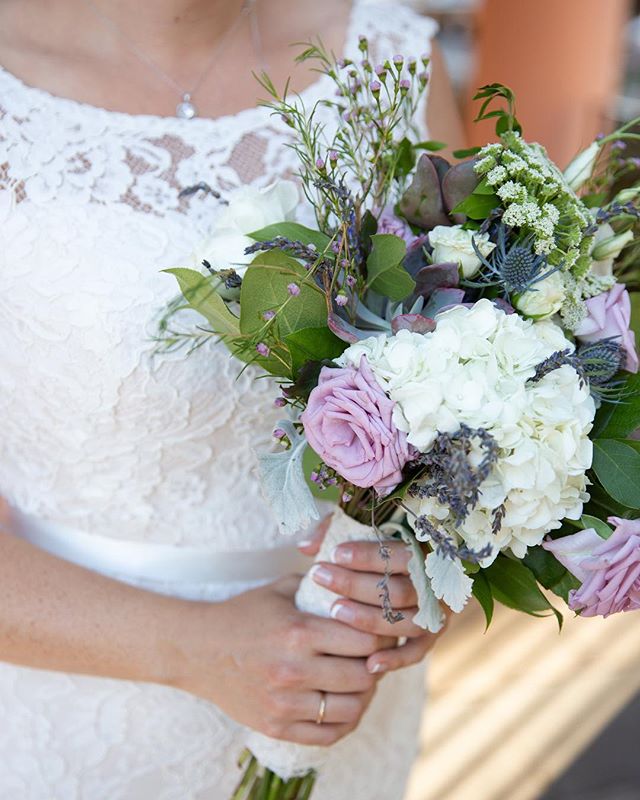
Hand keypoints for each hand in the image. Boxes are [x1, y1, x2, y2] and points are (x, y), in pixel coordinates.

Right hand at [167, 576, 389, 745]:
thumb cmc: (244, 614)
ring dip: (363, 696)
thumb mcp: (281, 590)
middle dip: (376, 666)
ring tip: (361, 682)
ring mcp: (284, 703)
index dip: (379, 636)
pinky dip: (344, 722)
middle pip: (363, 677)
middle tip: (375, 658)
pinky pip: (327, 736)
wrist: (196, 649)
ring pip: (350, 709)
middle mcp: (293, 670)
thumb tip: (359, 584)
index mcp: (299, 632)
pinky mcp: (275, 726)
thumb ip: (321, 587)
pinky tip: (344, 706)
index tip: (380, 632)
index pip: (364, 641)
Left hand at [300, 533, 445, 674]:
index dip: (368, 555)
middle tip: (320, 577)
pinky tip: (368, 663)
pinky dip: (395, 659)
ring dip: (369, 619)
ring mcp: (435, 613)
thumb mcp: (361, 530)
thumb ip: (337, 531)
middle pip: (398, 590)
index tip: (335, 553)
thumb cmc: (376, 549)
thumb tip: (304, 546)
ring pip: (405, 621)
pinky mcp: (429, 637)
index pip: (401, 555)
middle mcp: (435, 584)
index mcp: (424, 553)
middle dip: (356, 584)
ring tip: (335, 610)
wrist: (405, 574)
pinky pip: (416, 652)